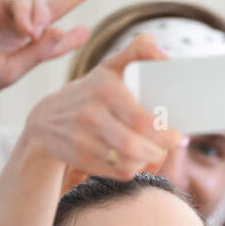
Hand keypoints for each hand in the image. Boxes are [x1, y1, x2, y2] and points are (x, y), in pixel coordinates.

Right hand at [0, 0, 95, 101]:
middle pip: (51, 10)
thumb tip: (61, 29)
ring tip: (33, 32)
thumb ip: (38, 52)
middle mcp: (19, 33)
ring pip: (38, 1)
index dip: (71, 37)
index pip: (54, 41)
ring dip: (42, 13)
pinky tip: (25, 28)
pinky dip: (25, 10)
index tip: (84, 31)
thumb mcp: (12, 71)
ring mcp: (6, 17)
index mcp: (25, 54)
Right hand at [22, 32, 183, 179]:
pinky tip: (135, 161)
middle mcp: (91, 114)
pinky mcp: (79, 158)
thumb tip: (165, 54)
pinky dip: (132, 170)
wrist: (45, 119)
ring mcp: (82, 138)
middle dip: (159, 150)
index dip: (166, 135)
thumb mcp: (110, 69)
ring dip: (147, 161)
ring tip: (153, 152)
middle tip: (167, 146)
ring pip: (129, 162)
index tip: (179, 135)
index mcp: (105, 90)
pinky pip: (117, 172)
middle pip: (136, 146)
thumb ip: (137, 53)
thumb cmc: (90, 92)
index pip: (143, 122)